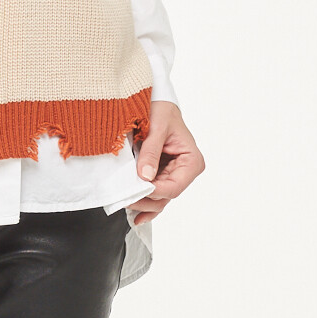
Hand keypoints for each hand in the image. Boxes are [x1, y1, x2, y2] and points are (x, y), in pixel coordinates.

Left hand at [128, 101, 204, 226]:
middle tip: (125, 200)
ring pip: (160, 198)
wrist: (157, 102)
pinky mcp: (161, 174)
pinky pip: (155, 192)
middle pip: (166, 195)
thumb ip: (151, 152)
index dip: (156, 191)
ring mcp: (173, 174)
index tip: (138, 190)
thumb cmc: (162, 109)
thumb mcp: (157, 127)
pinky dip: (146, 203)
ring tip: (126, 205)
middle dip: (146, 200)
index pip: (174, 186)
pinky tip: (137, 215)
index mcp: (191, 161)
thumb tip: (145, 176)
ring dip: (143, 203)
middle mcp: (184, 171)